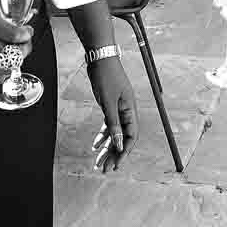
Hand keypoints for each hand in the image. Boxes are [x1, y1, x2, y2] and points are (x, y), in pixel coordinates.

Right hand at [0, 1, 33, 87]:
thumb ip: (3, 18)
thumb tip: (20, 29)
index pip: (14, 35)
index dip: (25, 34)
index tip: (27, 32)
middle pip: (14, 54)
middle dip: (24, 48)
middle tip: (24, 43)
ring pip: (7, 68)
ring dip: (14, 60)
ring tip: (12, 52)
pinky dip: (2, 71)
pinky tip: (0, 62)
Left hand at [88, 56, 137, 171]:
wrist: (99, 57)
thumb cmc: (105, 76)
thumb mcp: (108, 102)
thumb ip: (114, 123)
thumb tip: (119, 144)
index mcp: (131, 110)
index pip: (131, 136)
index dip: (124, 152)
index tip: (116, 165)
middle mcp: (127, 111)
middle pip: (122, 138)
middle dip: (114, 154)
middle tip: (104, 169)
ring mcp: (118, 108)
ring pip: (115, 133)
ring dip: (107, 147)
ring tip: (98, 162)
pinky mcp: (110, 105)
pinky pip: (108, 125)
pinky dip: (102, 135)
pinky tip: (95, 145)